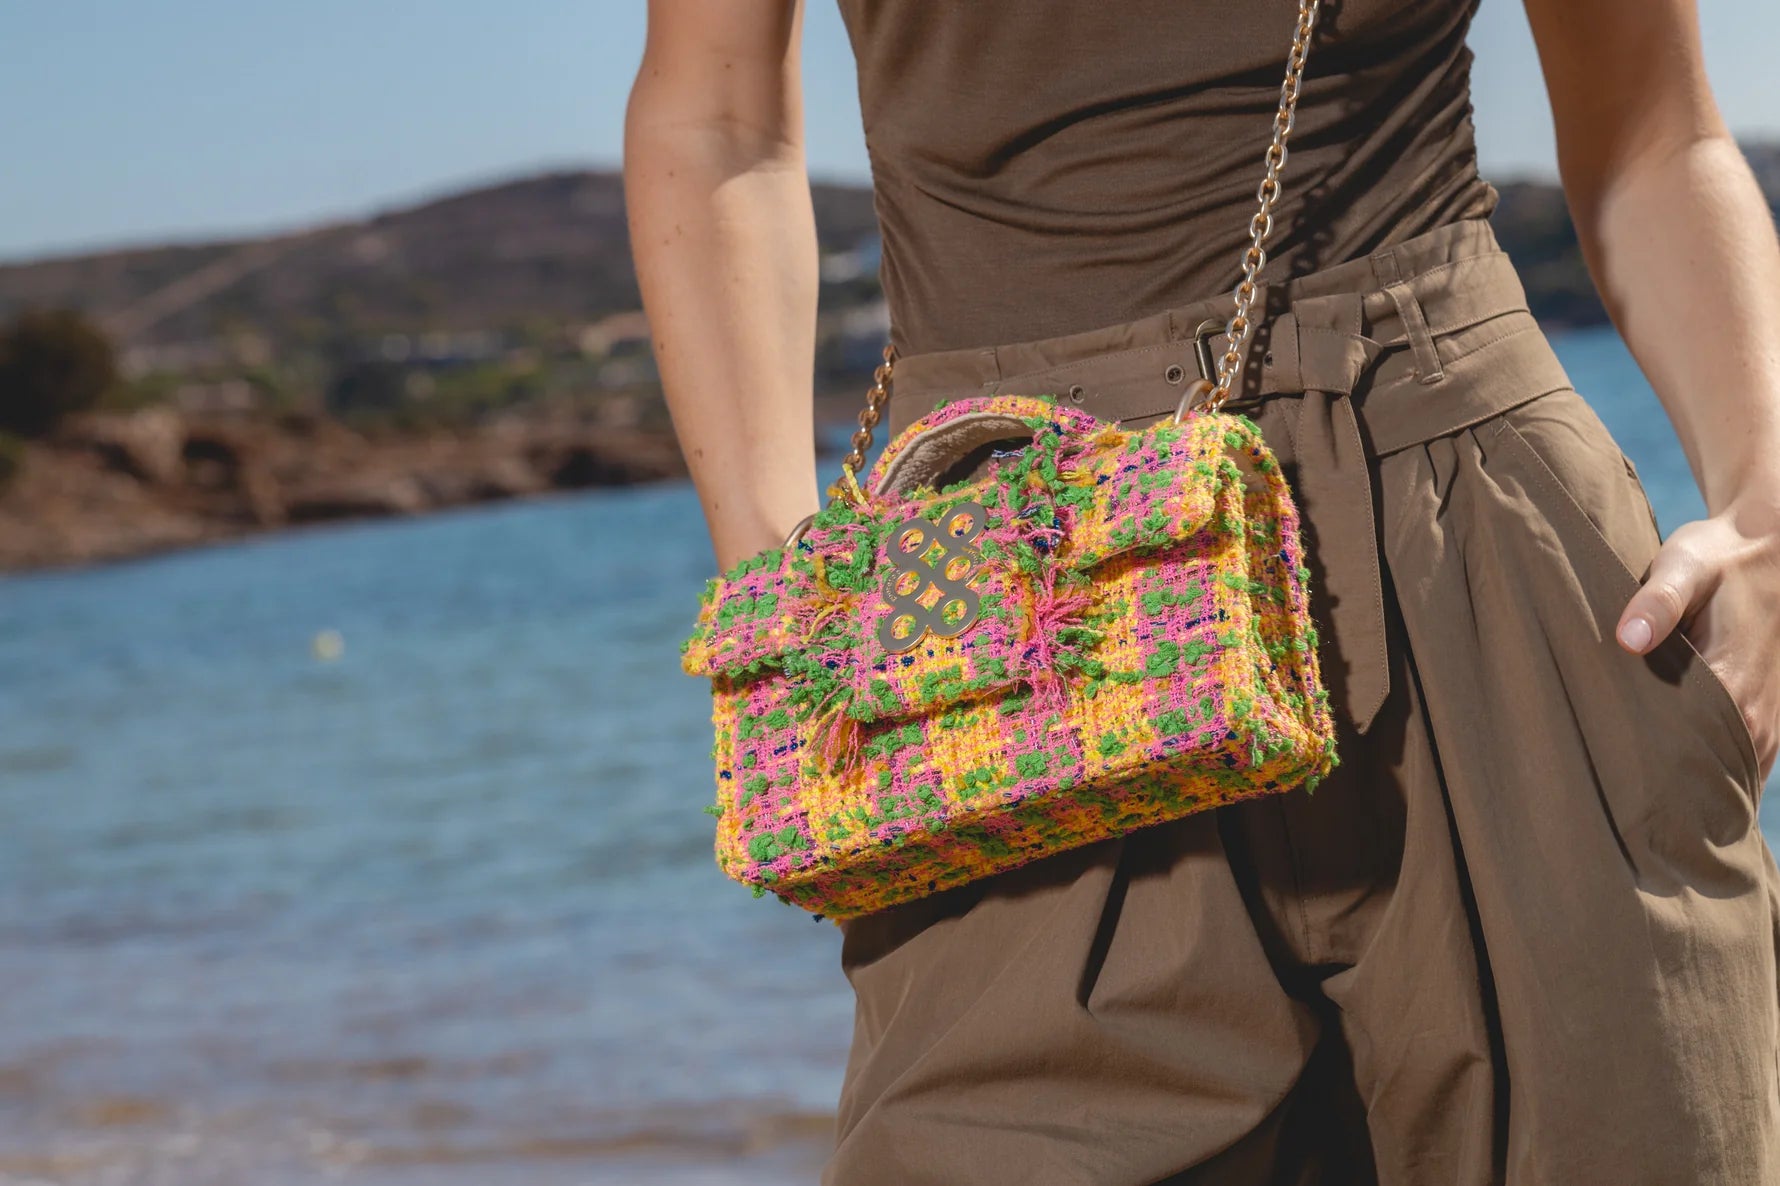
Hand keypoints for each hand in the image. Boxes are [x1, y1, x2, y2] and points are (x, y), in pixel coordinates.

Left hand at [1615, 490, 1779, 782]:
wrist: (1766, 549)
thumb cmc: (1718, 558)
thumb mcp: (1684, 568)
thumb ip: (1657, 603)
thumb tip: (1629, 639)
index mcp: (1734, 692)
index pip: (1683, 758)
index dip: (1642, 773)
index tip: (1604, 780)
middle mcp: (1755, 721)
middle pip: (1697, 778)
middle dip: (1656, 788)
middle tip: (1606, 792)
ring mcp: (1764, 728)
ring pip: (1718, 777)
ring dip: (1679, 783)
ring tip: (1628, 791)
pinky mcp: (1762, 724)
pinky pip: (1731, 765)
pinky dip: (1700, 770)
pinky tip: (1659, 770)